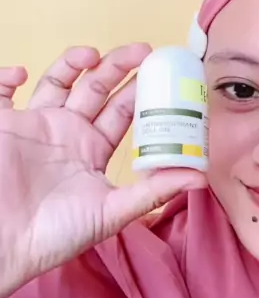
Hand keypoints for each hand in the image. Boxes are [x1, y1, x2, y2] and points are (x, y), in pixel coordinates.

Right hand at [0, 45, 205, 297]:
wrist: (4, 245)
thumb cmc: (55, 235)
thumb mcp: (111, 213)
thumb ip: (153, 192)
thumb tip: (200, 177)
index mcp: (91, 150)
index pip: (122, 112)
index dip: (142, 92)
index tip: (164, 72)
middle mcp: (66, 132)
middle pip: (95, 88)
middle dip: (118, 67)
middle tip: (143, 51)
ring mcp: (34, 125)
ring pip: (56, 80)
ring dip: (73, 62)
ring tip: (90, 54)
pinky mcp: (2, 124)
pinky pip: (1, 92)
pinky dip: (7, 76)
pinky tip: (23, 73)